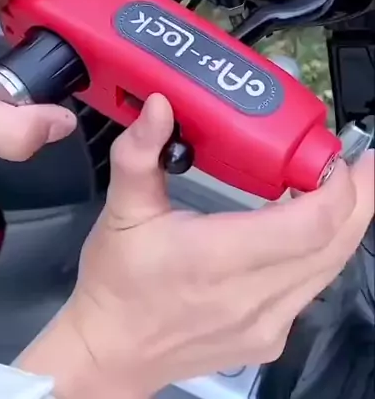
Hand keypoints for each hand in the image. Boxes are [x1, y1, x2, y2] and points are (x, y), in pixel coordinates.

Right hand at [19, 94, 374, 397]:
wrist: (112, 352)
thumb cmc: (116, 283)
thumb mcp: (122, 212)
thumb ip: (139, 154)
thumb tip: (160, 109)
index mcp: (217, 259)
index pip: (309, 226)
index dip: (336, 187)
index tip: (334, 156)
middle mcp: (252, 298)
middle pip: (335, 245)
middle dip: (360, 198)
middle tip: (364, 161)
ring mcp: (267, 324)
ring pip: (331, 269)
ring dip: (346, 224)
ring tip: (347, 186)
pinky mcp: (270, 339)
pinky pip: (313, 288)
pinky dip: (323, 252)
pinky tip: (313, 228)